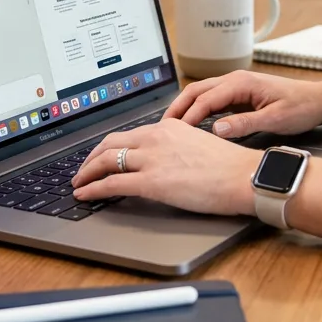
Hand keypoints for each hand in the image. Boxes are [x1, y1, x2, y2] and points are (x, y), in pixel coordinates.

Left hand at [71, 118, 261, 215]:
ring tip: (79, 183)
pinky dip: (93, 189)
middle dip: (91, 157)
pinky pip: (111, 184)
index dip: (111, 146)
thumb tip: (166, 162)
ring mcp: (152, 158)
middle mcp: (156, 137)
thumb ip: (178, 148)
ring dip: (87, 173)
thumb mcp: (199, 145)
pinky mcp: (151, 181)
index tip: (104, 155)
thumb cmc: (230, 166)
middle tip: (84, 169)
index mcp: (169, 126)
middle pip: (110, 142)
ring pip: (106, 160)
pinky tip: (85, 195)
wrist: (242, 176)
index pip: (130, 134)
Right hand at [164, 70, 321, 138]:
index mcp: (242, 82)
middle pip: (197, 90)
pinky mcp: (240, 95)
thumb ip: (245, 124)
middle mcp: (236, 80)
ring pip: (202, 94)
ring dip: (186, 108)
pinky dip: (198, 110)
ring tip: (171, 128)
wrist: (320, 100)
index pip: (206, 98)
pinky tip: (192, 125)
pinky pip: (213, 100)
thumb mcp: (275, 118)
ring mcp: (237, 86)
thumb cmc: (302, 107)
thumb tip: (216, 130)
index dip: (188, 115)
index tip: (175, 133)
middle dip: (178, 107)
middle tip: (162, 127)